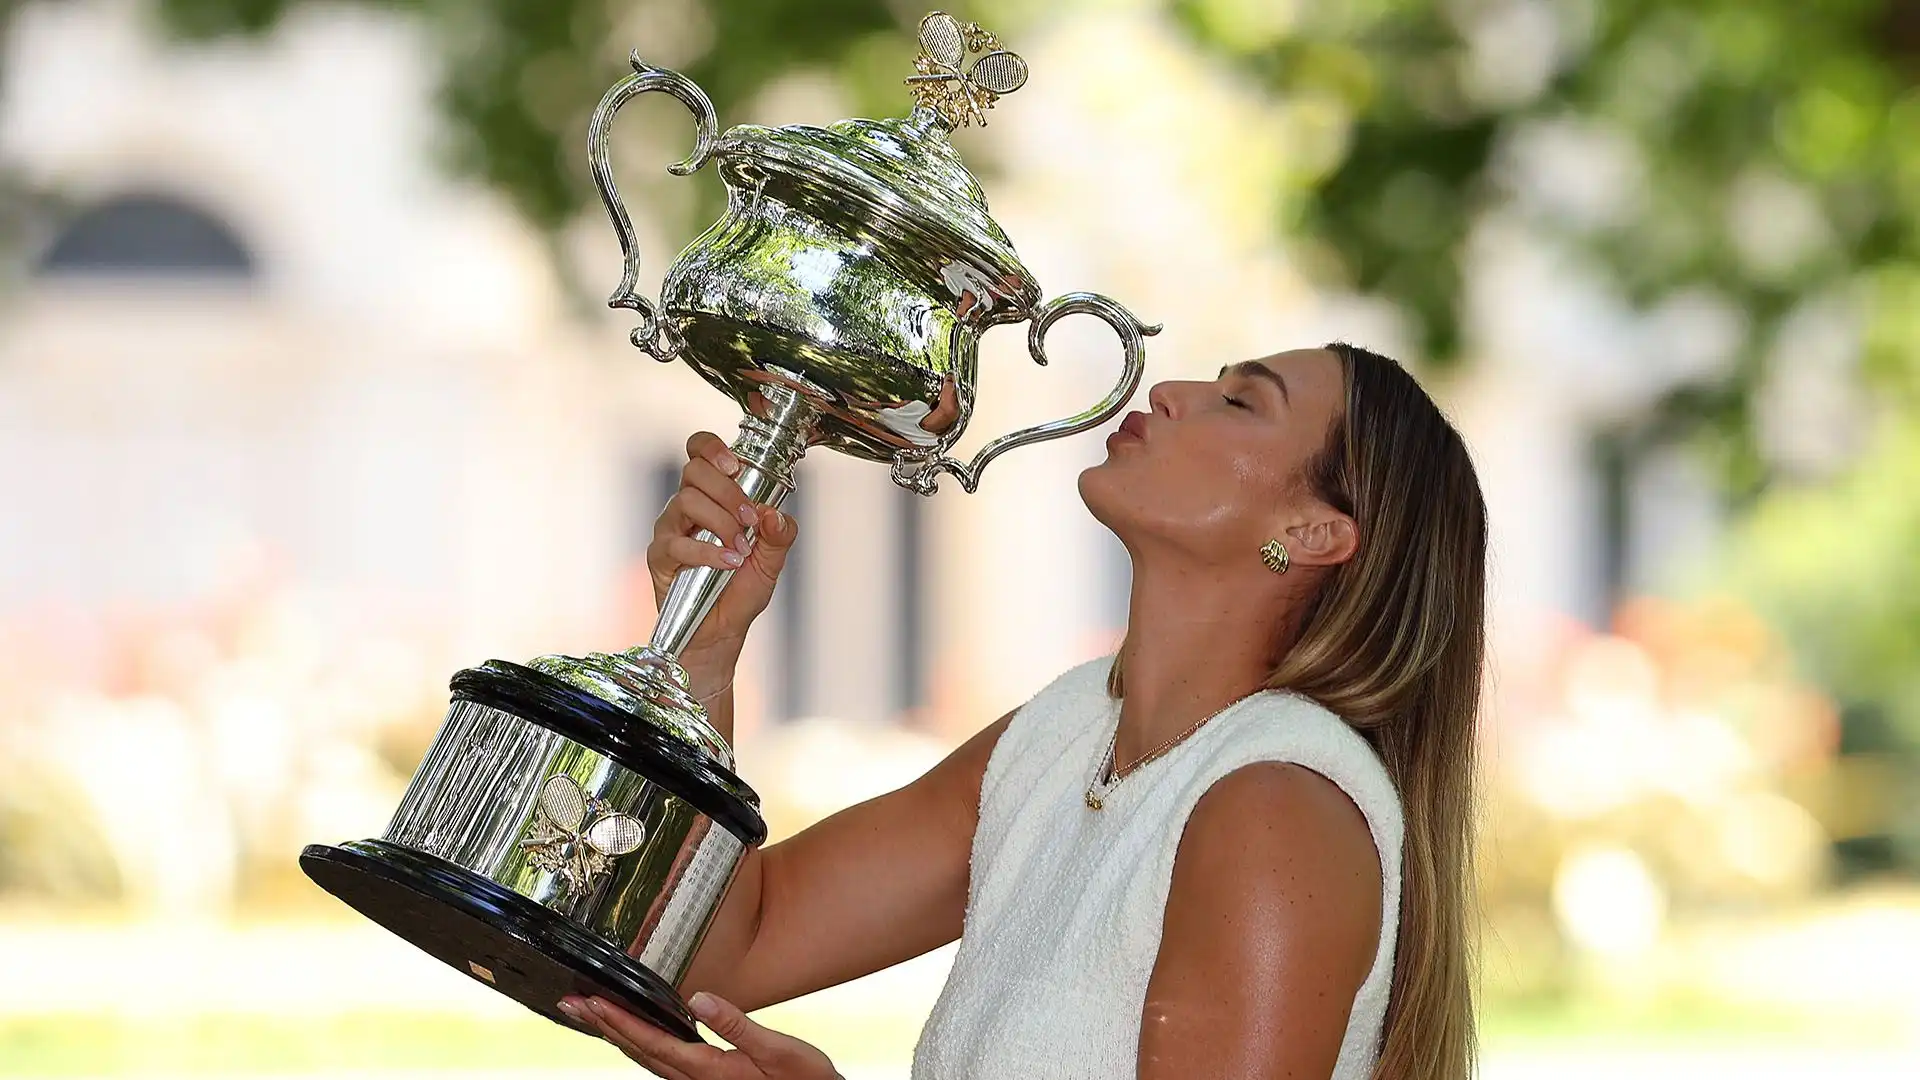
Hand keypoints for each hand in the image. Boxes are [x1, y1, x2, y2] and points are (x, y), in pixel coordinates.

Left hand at [559, 992, 841, 1079]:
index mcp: (709, 1071)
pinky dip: (638, 1045)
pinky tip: (633, 1035)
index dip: (618, 1021)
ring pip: (645, 1059)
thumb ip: (737, 1026)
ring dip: (615, 1035)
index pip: (652, 1042)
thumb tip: (700, 998)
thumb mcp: (779, 1051)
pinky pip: (660, 1062)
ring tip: (590, 1015)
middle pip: (637, 1052)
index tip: (590, 1003)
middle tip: (571, 1004)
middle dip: (602, 1026)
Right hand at [646, 432, 800, 689]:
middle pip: (693, 470)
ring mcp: (670, 529)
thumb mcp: (772, 560)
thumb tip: (774, 513)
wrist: (723, 631)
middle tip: (750, 519)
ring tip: (741, 550)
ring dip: (721, 522)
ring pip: (687, 501)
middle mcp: (687, 506)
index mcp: (712, 496)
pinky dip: (707, 552)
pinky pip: (677, 543)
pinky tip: (728, 563)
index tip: (734, 466)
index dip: (712, 448)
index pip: (699, 452)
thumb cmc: (741, 591)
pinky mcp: (659, 556)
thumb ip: (779, 533)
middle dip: (729, 492)